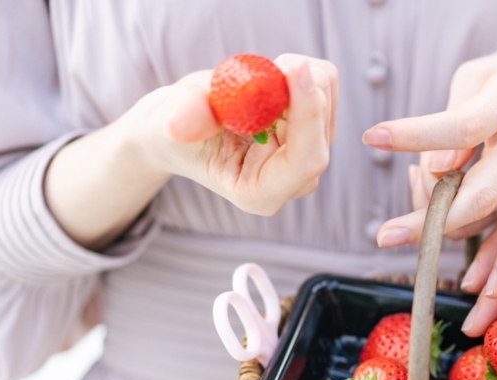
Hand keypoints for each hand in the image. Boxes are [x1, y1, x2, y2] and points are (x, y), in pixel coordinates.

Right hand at [126, 53, 337, 215]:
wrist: (183, 125)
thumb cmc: (173, 129)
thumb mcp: (169, 123)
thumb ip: (186, 121)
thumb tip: (180, 125)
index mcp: (261, 193)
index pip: (305, 160)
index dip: (306, 114)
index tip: (294, 67)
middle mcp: (294, 180)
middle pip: (321, 128)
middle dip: (297, 86)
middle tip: (261, 68)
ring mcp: (309, 155)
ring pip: (327, 99)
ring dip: (294, 74)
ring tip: (254, 81)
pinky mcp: (318, 129)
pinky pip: (326, 85)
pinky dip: (301, 71)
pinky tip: (271, 83)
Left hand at [362, 49, 496, 246]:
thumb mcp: (483, 73)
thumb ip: (455, 110)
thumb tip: (439, 167)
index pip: (462, 126)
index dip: (416, 135)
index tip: (373, 137)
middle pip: (478, 196)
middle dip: (429, 222)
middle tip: (384, 235)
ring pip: (473, 216)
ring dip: (431, 212)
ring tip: (411, 181)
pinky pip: (480, 222)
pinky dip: (449, 214)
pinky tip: (435, 188)